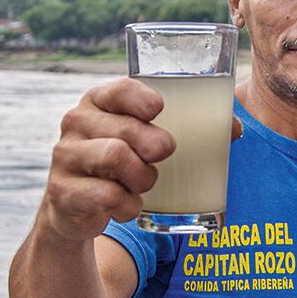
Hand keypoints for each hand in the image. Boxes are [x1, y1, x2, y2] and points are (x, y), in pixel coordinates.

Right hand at [41, 78, 243, 243]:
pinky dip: (127, 205)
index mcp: (98, 101)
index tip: (159, 111)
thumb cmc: (123, 163)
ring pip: (114, 158)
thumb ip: (189, 129)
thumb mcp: (145, 140)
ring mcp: (65, 156)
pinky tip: (128, 205)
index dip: (142, 98)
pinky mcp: (62, 191)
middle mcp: (76, 122)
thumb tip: (234, 129)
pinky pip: (106, 195)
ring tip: (146, 183)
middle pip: (125, 129)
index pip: (119, 89)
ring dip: (142, 177)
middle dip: (156, 145)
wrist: (77, 207)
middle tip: (165, 155)